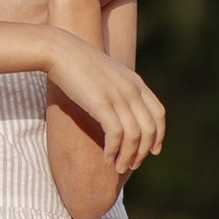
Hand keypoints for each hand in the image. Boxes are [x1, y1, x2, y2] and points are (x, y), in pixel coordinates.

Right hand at [45, 34, 165, 172]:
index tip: (152, 151)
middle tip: (131, 165)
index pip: (158, 114)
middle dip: (142, 152)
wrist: (60, 51)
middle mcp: (131, 90)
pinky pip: (116, 135)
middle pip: (149, 129)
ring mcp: (118, 97)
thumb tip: (119, 111)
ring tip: (118, 167)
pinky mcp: (101, 104)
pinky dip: (113, 151)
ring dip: (128, 157)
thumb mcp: (108, 74)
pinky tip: (106, 158)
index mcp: (136, 82)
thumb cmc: (78, 65)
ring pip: (134, 136)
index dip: (159, 135)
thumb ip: (119, 89)